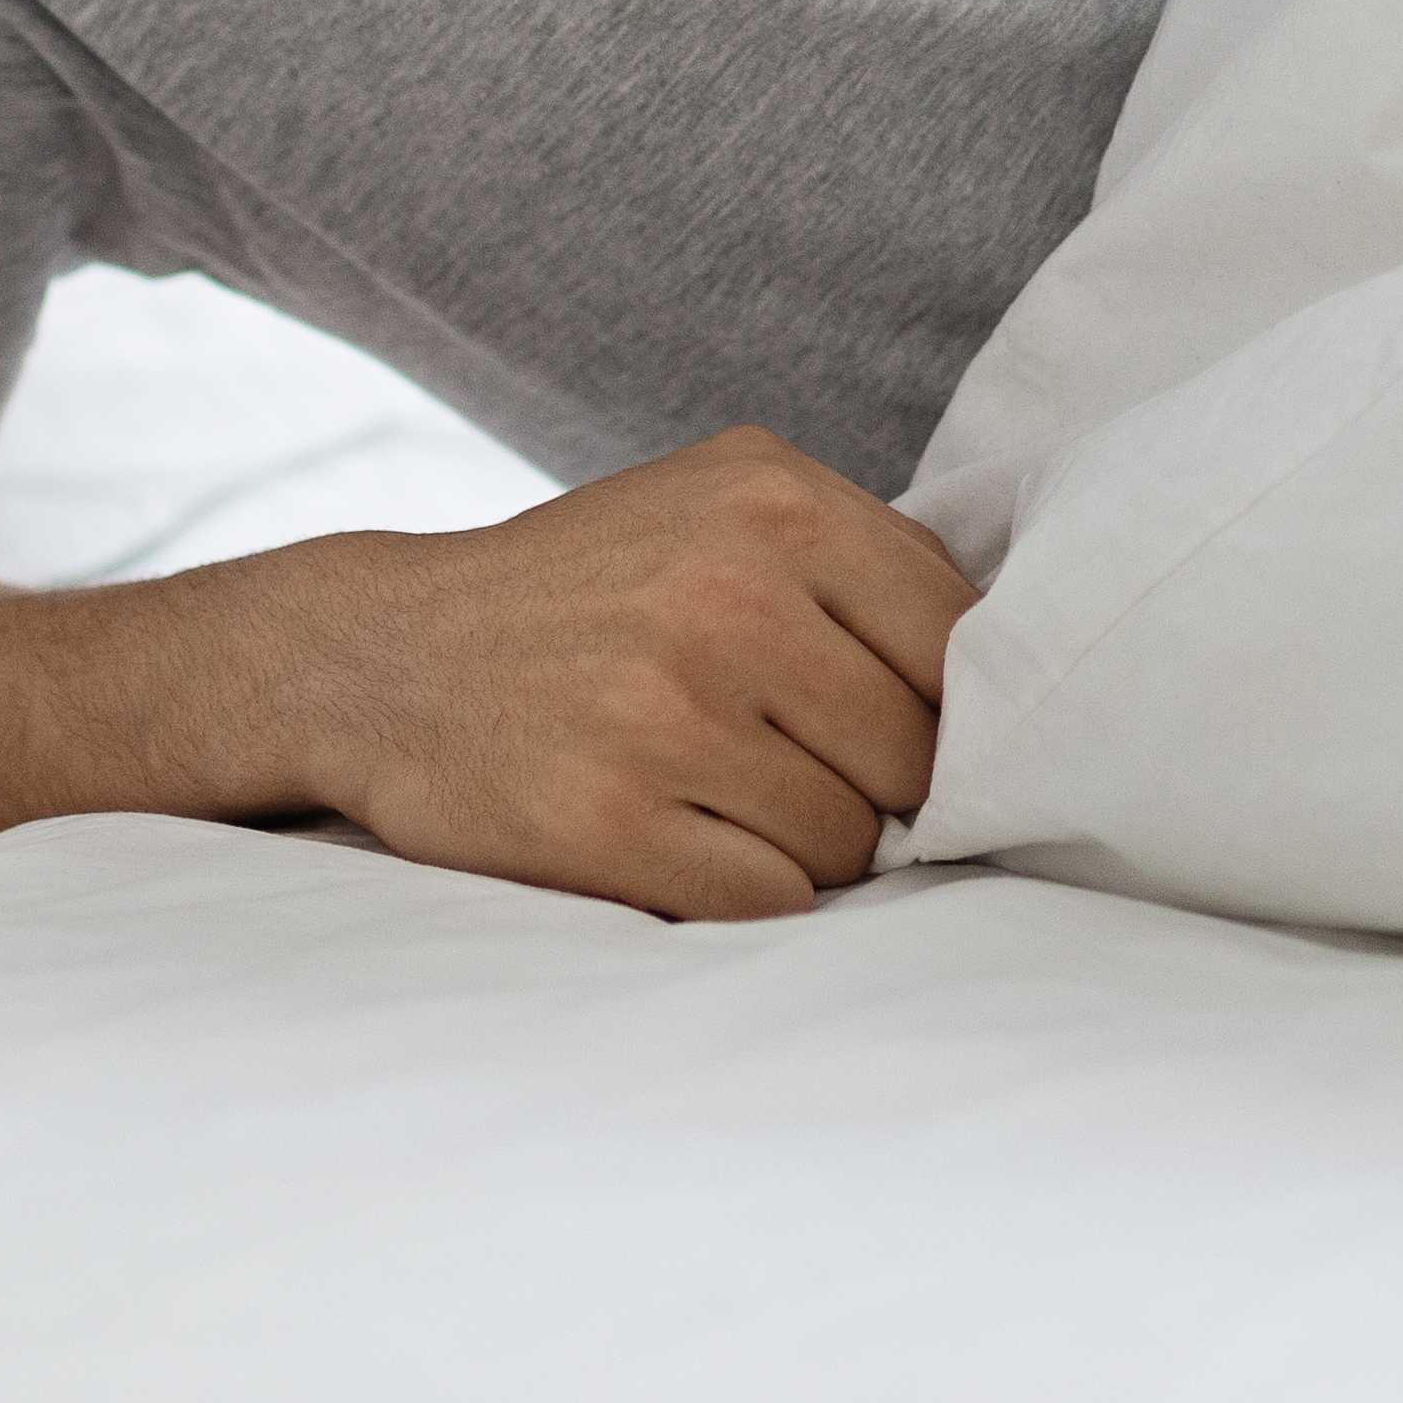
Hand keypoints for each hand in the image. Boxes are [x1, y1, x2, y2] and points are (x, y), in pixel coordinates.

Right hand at [266, 427, 970, 920]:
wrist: (379, 654)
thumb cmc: (587, 589)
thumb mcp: (720, 504)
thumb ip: (864, 563)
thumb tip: (1024, 677)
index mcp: (771, 500)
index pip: (961, 644)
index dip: (951, 710)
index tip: (910, 733)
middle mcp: (725, 596)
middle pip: (914, 757)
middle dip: (875, 786)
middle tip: (791, 768)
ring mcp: (662, 712)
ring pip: (846, 841)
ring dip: (807, 846)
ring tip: (718, 796)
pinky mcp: (606, 822)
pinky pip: (767, 902)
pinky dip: (744, 893)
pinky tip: (679, 840)